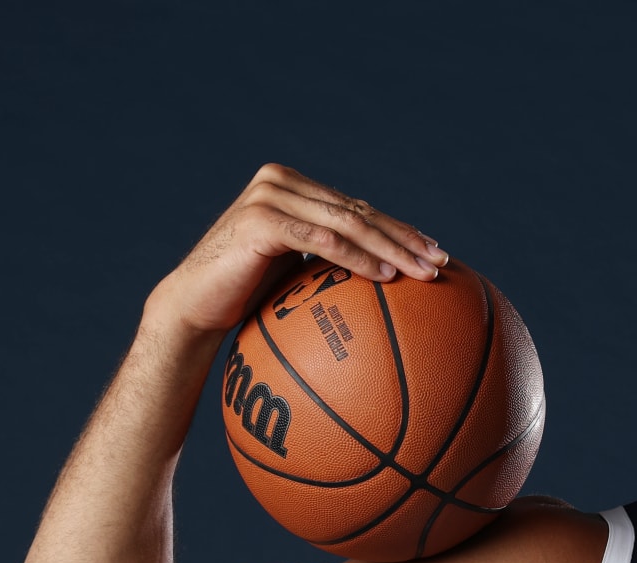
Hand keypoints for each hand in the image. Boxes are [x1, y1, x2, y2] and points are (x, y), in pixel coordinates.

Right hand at [144, 164, 449, 339]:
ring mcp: (269, 197)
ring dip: (390, 249)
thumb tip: (388, 275)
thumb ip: (330, 257)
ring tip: (423, 273)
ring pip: (346, 222)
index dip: (400, 229)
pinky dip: (355, 258)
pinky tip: (385, 276)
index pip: (358, 208)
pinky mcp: (259, 221)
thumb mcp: (294, 270)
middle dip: (405, 238)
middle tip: (441, 263)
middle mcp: (281, 182)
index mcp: (294, 187)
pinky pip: (321, 240)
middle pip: (358, 211)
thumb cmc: (246, 297)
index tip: (437, 253)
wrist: (195, 306)